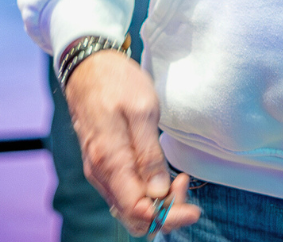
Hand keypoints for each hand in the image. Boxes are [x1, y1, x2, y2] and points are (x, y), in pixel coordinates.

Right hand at [64, 49, 200, 235]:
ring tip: (179, 177)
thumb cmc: (117, 82)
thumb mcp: (142, 109)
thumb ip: (148, 153)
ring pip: (129, 207)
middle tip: (185, 183)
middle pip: (133, 216)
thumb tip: (159, 192)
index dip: (168, 216)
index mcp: (110, 162)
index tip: (193, 207)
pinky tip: (161, 174)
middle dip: (165, 211)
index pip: (137, 211)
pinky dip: (146, 192)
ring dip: (157, 202)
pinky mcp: (102, 165)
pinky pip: (124, 192)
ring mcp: (99, 171)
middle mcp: (100, 174)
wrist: (89, 67)